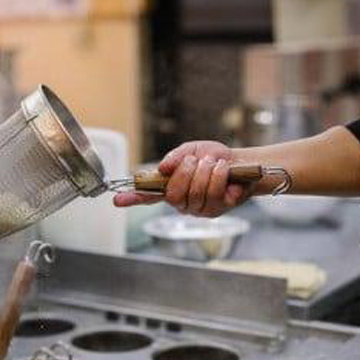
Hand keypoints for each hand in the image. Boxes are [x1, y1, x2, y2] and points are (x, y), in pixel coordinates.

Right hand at [113, 141, 251, 216]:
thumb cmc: (214, 158)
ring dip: (207, 172)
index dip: (133, 198)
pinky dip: (221, 176)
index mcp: (172, 187)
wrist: (242, 163)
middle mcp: (183, 202)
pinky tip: (226, 172)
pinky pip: (215, 193)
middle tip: (199, 160)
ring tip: (215, 163)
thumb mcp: (193, 150)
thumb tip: (163, 167)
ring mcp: (199, 208)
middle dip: (187, 173)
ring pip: (196, 193)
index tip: (117, 200)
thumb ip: (176, 156)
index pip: (148, 195)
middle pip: (174, 194)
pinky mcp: (218, 210)